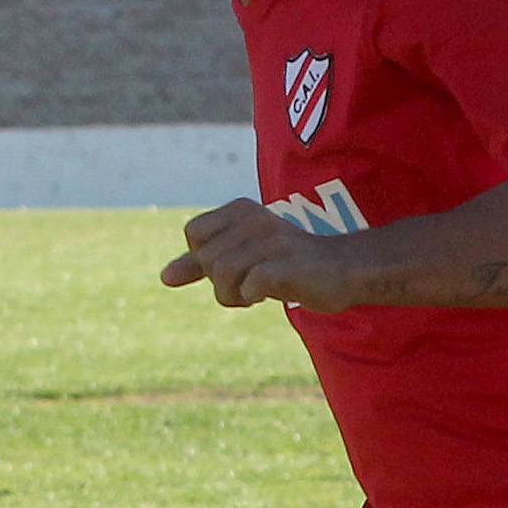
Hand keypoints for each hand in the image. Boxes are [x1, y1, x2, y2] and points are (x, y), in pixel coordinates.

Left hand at [161, 199, 360, 312]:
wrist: (344, 269)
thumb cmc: (289, 263)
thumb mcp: (241, 258)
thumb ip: (201, 265)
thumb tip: (163, 278)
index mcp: (241, 209)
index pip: (193, 234)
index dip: (203, 259)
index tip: (231, 266)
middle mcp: (254, 218)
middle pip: (207, 259)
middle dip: (219, 283)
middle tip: (245, 285)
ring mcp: (272, 239)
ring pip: (222, 274)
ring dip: (233, 296)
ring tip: (254, 294)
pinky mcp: (286, 263)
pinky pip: (249, 286)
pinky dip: (252, 297)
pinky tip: (268, 294)